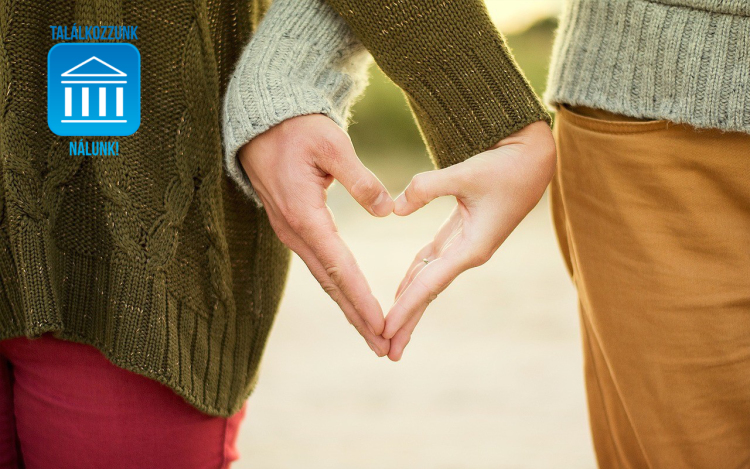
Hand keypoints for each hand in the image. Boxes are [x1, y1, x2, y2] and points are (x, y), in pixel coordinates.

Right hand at [238, 114, 393, 355]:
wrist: (261, 123)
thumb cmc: (297, 129)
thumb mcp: (332, 144)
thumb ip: (360, 179)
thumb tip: (387, 210)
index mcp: (305, 215)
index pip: (339, 266)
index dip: (362, 298)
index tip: (382, 324)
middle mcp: (295, 231)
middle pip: (331, 284)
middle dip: (357, 317)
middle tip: (383, 347)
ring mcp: (291, 232)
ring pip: (324, 278)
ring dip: (348, 307)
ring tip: (373, 333)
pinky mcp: (293, 227)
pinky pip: (319, 265)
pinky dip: (338, 287)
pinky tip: (352, 300)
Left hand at [383, 120, 556, 360]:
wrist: (533, 158)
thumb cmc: (506, 166)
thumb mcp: (466, 173)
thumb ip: (427, 188)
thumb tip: (394, 209)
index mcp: (472, 248)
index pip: (430, 284)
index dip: (405, 308)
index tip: (385, 330)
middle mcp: (468, 253)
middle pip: (429, 293)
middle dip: (407, 321)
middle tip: (385, 351)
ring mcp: (465, 246)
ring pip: (429, 280)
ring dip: (409, 304)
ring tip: (389, 330)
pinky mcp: (462, 233)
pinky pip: (432, 261)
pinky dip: (415, 276)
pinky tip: (401, 291)